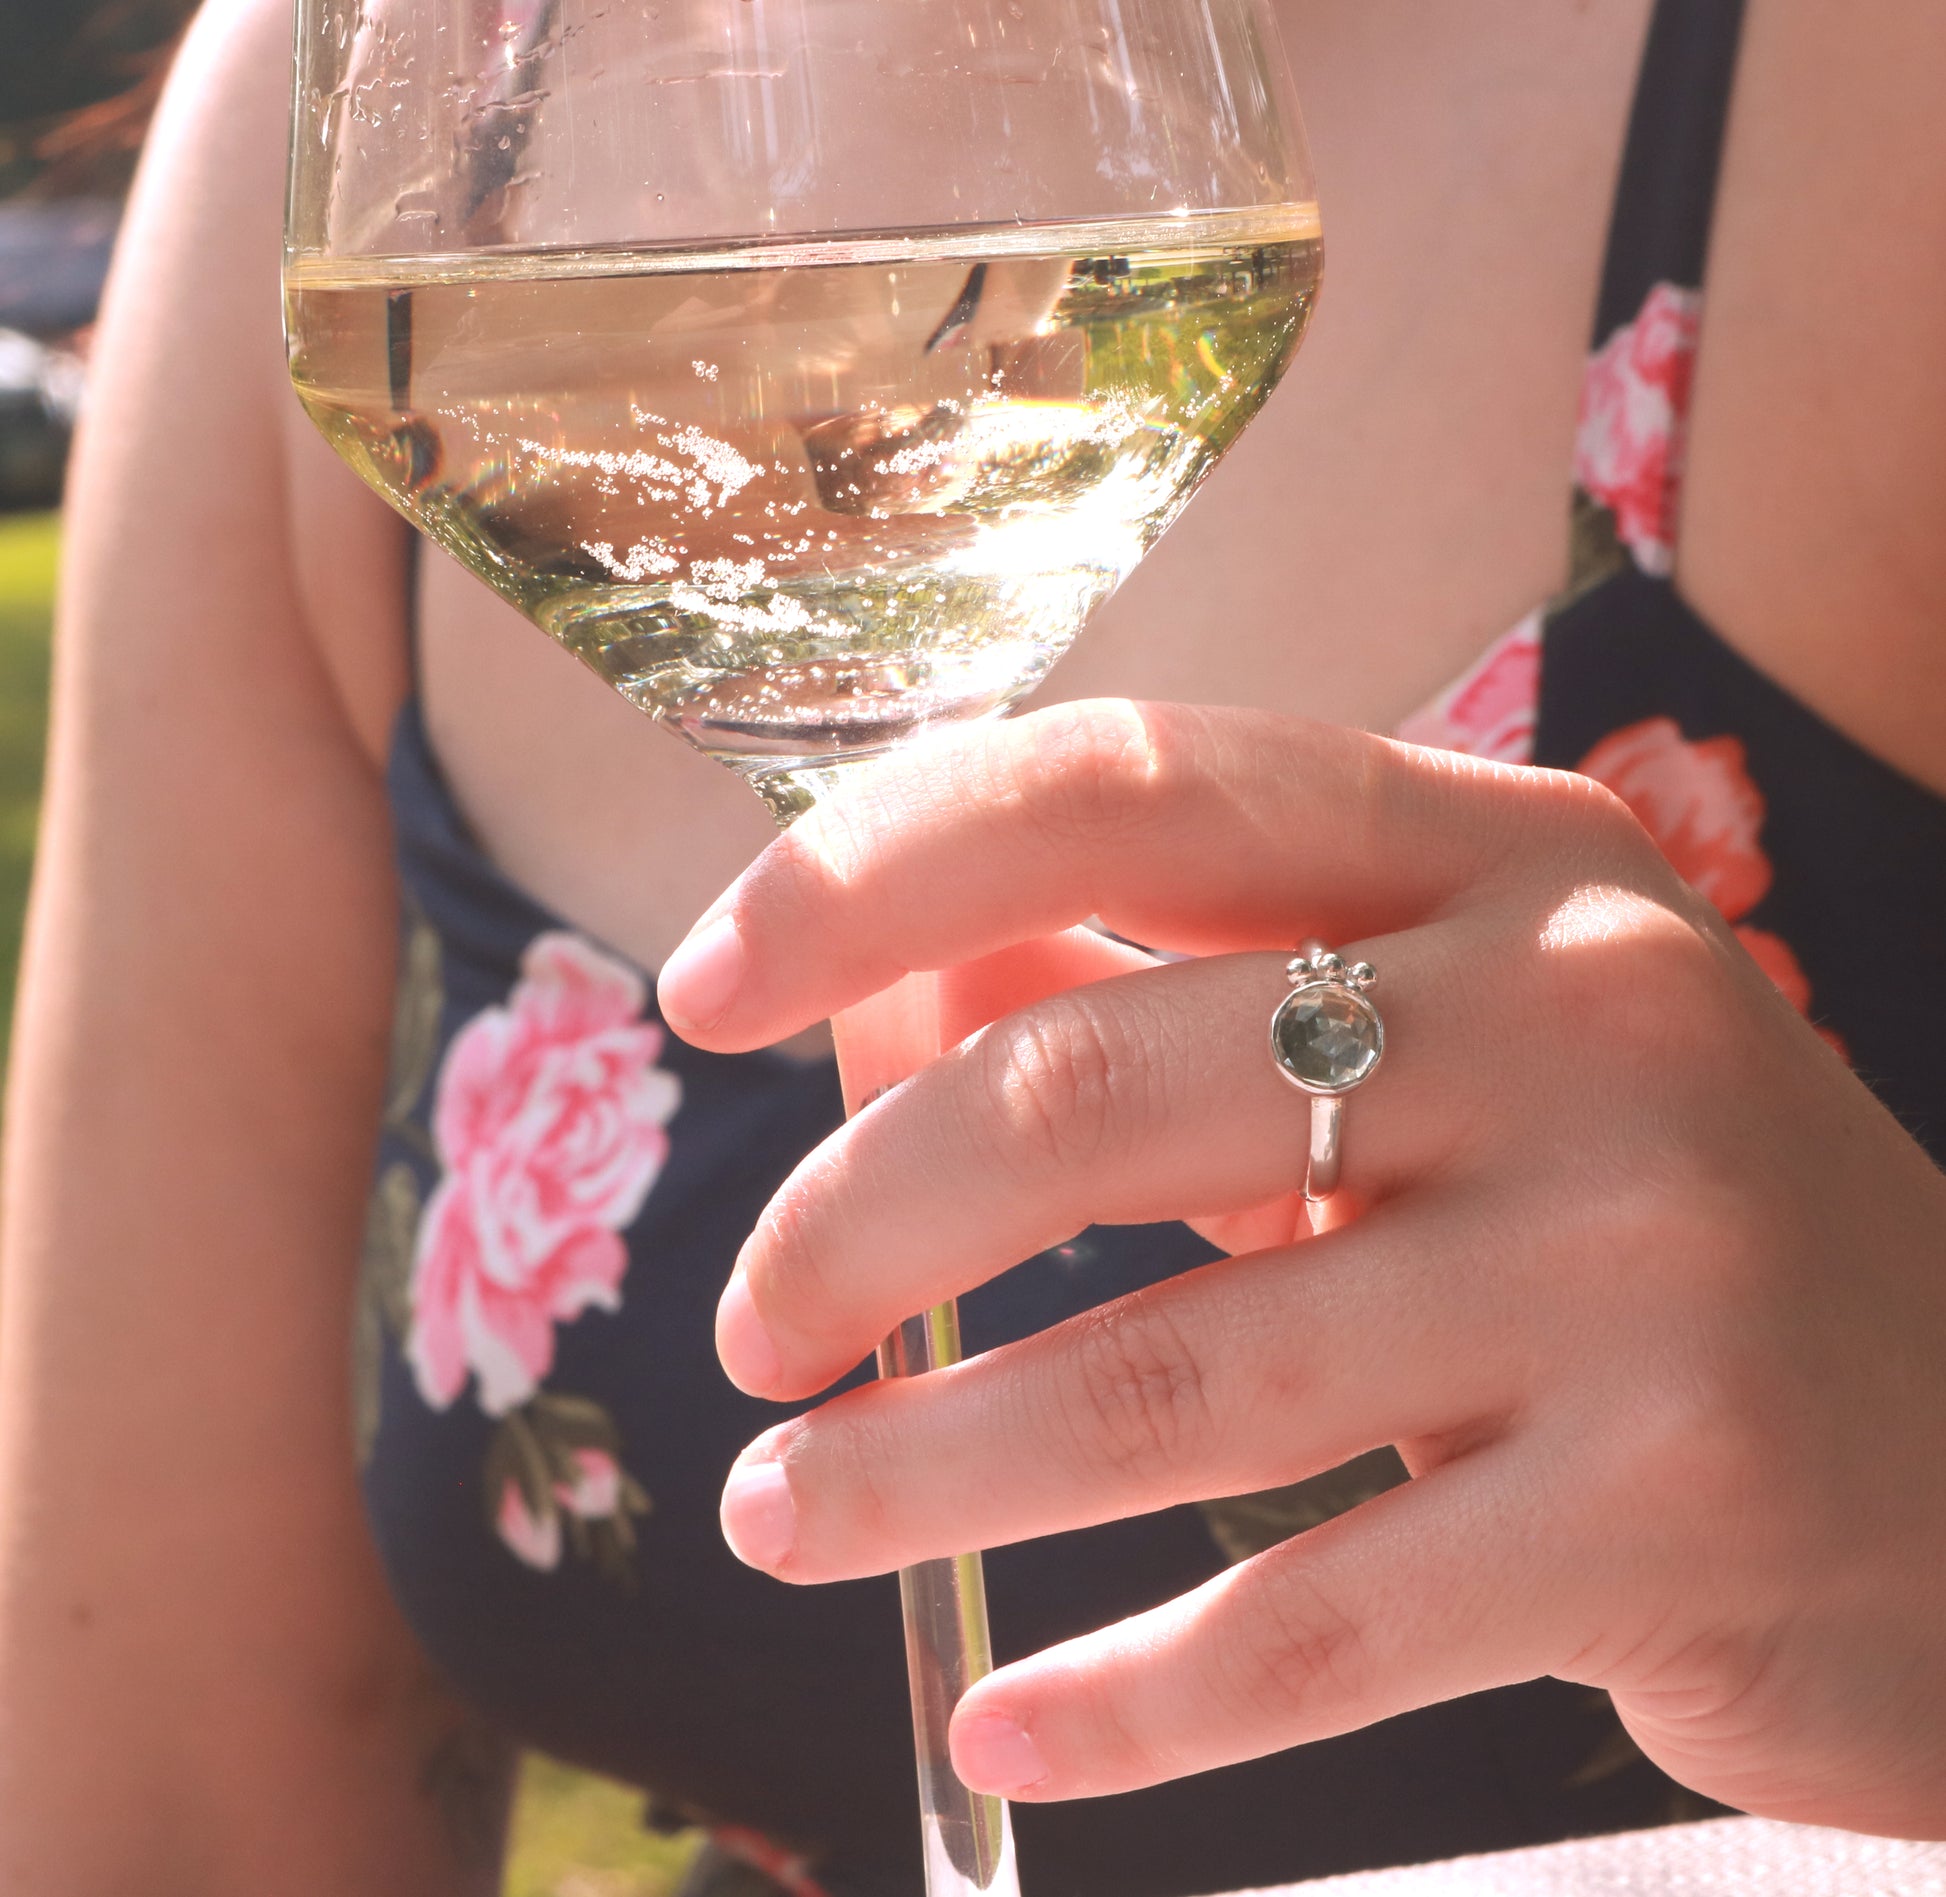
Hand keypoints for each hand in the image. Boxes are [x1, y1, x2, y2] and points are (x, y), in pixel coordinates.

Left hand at [657, 700, 1945, 1837]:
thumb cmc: (1633, 1231)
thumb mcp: (1428, 1061)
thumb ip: (1166, 1008)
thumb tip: (873, 1001)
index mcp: (1501, 855)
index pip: (1125, 783)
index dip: (872, 870)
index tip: (704, 990)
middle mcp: (1588, 1011)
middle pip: (1087, 1086)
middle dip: (850, 1223)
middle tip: (752, 1336)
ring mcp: (1649, 1258)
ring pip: (1164, 1372)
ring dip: (917, 1471)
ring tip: (785, 1513)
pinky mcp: (1676, 1511)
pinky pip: (1313, 1623)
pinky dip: (1122, 1696)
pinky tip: (1006, 1726)